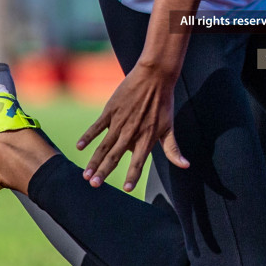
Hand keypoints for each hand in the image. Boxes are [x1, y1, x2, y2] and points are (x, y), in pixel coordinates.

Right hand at [76, 58, 189, 190]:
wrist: (155, 76)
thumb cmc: (163, 103)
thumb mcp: (169, 127)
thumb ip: (172, 149)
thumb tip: (185, 166)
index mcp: (147, 137)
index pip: (139, 161)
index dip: (133, 175)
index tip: (126, 189)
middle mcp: (132, 132)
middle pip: (115, 156)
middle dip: (104, 172)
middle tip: (94, 185)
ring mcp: (119, 121)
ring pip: (104, 145)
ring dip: (94, 160)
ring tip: (86, 175)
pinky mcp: (111, 110)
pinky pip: (97, 126)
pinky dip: (88, 136)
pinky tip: (79, 147)